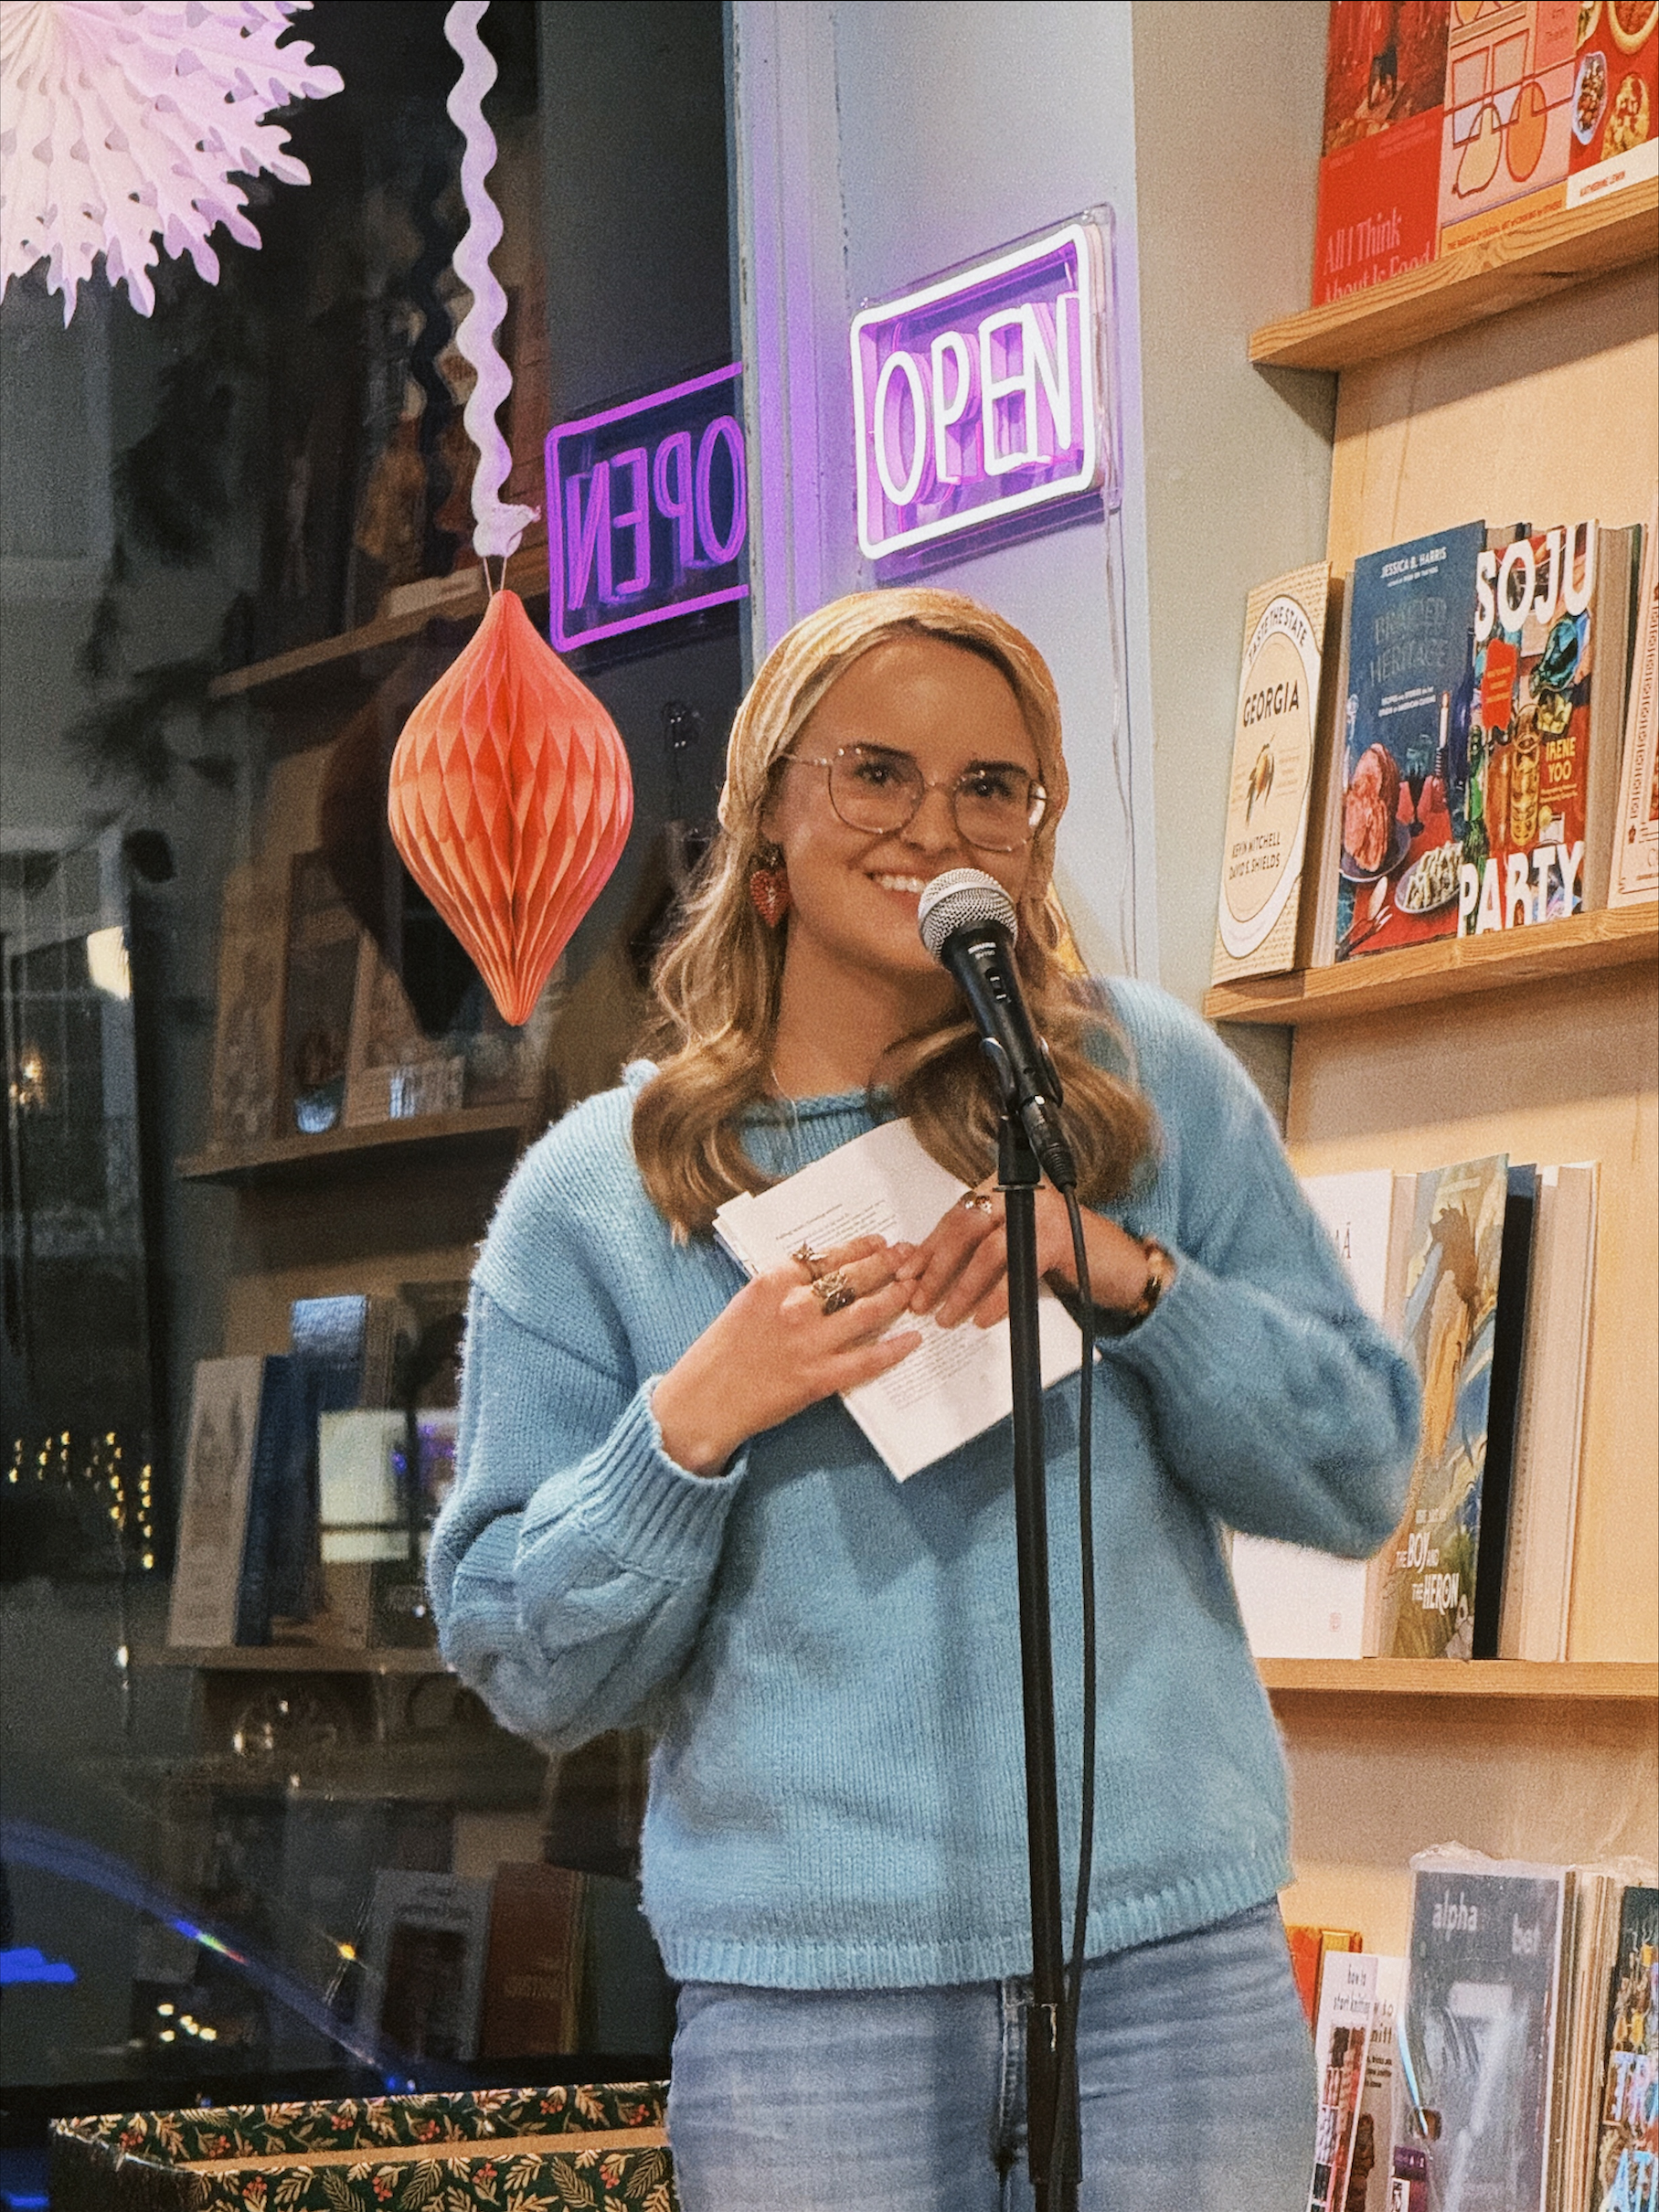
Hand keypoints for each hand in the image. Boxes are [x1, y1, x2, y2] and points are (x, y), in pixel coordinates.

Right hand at [653, 1236, 923, 1475]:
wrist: (703, 1401)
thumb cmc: (719, 1353)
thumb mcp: (747, 1303)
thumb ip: (782, 1286)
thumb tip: (819, 1273)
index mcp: (772, 1283)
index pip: (827, 1256)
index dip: (859, 1247)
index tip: (879, 1242)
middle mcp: (794, 1307)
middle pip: (853, 1278)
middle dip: (887, 1264)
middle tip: (908, 1256)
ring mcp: (809, 1343)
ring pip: (867, 1312)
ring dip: (895, 1296)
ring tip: (913, 1288)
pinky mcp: (818, 1378)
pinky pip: (867, 1360)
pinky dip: (894, 1348)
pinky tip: (912, 1339)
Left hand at [894, 1184, 1153, 1328]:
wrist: (1124, 1270)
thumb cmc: (1068, 1263)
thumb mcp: (1018, 1252)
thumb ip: (983, 1254)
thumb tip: (931, 1278)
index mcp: (1005, 1192)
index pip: (955, 1216)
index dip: (927, 1247)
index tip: (904, 1275)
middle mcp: (1021, 1193)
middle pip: (964, 1226)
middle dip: (936, 1267)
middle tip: (917, 1300)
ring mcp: (1041, 1212)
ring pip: (986, 1249)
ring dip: (961, 1287)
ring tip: (946, 1317)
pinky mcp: (1059, 1237)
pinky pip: (1016, 1270)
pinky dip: (996, 1297)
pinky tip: (983, 1318)